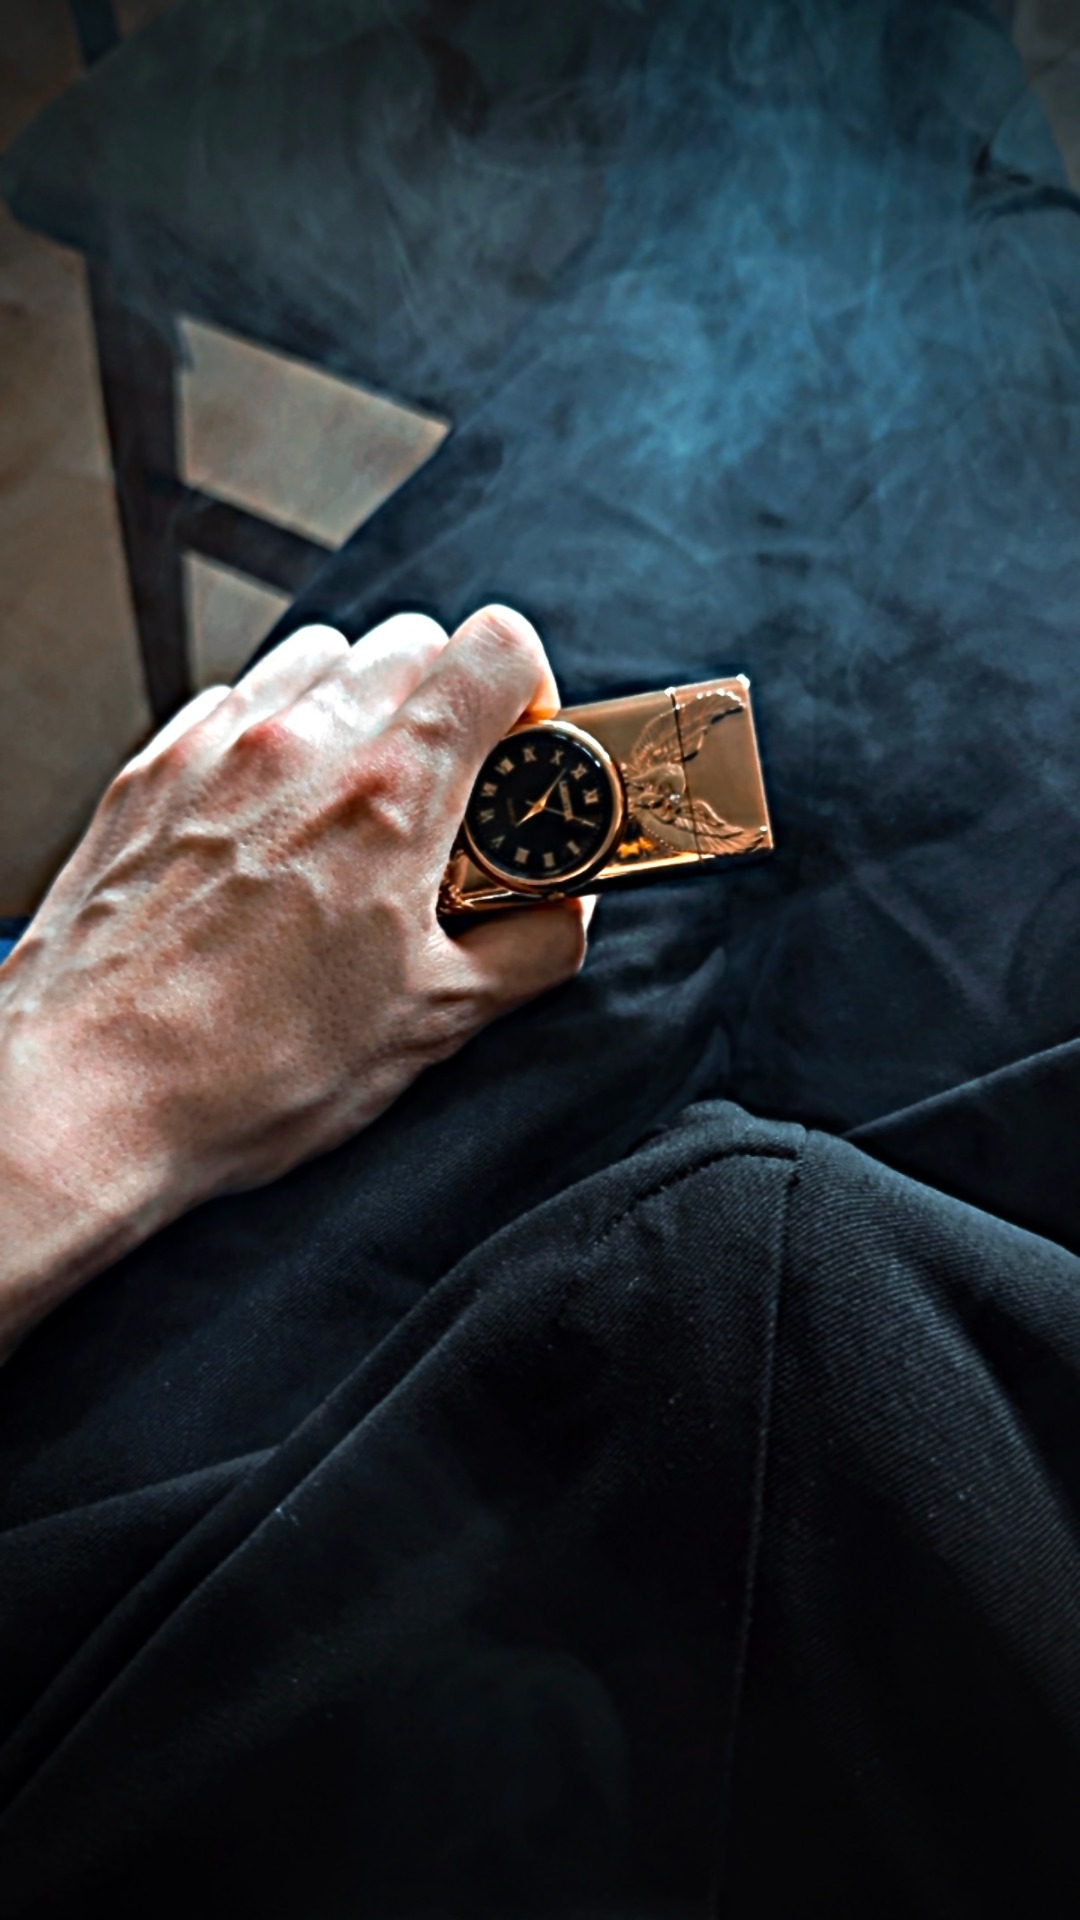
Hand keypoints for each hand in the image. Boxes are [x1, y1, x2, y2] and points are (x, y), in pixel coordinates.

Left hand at [0, 607, 596, 1352]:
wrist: (90, 1096)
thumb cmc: (250, 1070)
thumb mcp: (432, 1025)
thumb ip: (529, 950)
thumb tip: (568, 912)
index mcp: (391, 796)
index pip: (494, 647)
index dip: (529, 690)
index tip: (521, 754)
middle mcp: (301, 745)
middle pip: (409, 640)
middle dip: (447, 702)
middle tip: (449, 796)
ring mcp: (214, 749)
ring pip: (318, 658)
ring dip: (358, 707)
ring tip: (357, 804)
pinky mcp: (149, 774)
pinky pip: (233, 706)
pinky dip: (272, 738)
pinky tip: (272, 821)